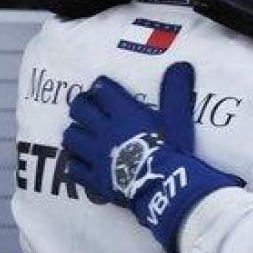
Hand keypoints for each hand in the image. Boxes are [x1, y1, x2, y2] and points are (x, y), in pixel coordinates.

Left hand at [62, 62, 242, 252]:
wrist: (164, 187)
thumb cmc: (173, 150)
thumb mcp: (178, 118)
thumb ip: (176, 91)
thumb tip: (181, 65)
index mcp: (124, 113)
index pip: (103, 91)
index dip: (101, 87)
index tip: (103, 88)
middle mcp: (104, 131)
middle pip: (80, 110)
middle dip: (81, 105)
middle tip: (88, 107)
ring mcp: (95, 155)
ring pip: (71, 137)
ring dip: (75, 133)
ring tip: (82, 133)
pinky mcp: (94, 179)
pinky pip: (74, 168)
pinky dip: (75, 163)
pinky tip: (81, 162)